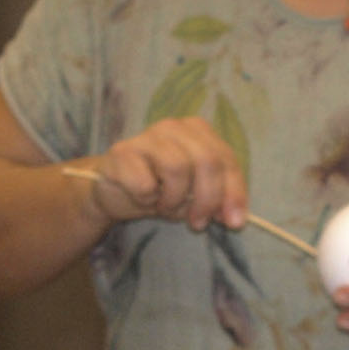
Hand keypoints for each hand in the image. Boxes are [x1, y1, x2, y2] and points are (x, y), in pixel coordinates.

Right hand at [85, 117, 247, 232]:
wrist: (114, 191)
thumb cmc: (160, 189)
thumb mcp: (194, 195)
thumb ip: (217, 200)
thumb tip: (234, 218)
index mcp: (198, 131)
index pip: (227, 159)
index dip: (234, 192)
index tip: (234, 222)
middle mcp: (173, 127)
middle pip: (206, 160)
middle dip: (207, 198)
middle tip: (198, 222)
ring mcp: (146, 137)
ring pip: (177, 168)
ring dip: (174, 198)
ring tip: (165, 206)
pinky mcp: (121, 153)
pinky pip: (144, 182)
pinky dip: (148, 198)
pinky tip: (143, 198)